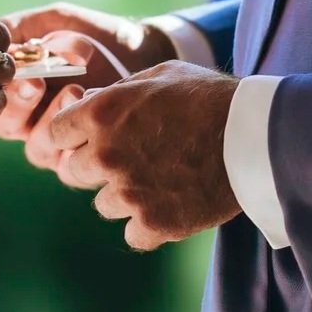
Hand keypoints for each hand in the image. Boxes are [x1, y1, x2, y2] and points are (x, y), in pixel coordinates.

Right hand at [0, 4, 175, 153]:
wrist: (142, 52)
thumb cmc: (95, 36)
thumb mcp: (55, 22)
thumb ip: (20, 25)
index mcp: (16, 88)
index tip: (14, 66)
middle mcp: (30, 119)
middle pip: (5, 125)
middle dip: (18, 105)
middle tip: (36, 83)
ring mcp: (57, 141)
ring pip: (36, 147)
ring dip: (50, 122)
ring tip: (74, 90)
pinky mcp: (84, 158)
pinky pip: (69, 164)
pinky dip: (78, 142)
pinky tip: (92, 114)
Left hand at [35, 61, 240, 250]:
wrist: (256, 136)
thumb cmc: (210, 98)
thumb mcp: (159, 77)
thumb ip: (117, 91)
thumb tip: (87, 101)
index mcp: (101, 114)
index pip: (55, 133)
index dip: (73, 136)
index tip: (91, 138)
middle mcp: (106, 154)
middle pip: (72, 172)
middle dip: (95, 167)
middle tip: (130, 160)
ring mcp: (128, 192)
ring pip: (103, 205)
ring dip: (124, 197)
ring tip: (159, 181)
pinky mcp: (154, 224)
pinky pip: (133, 235)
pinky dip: (149, 226)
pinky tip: (171, 206)